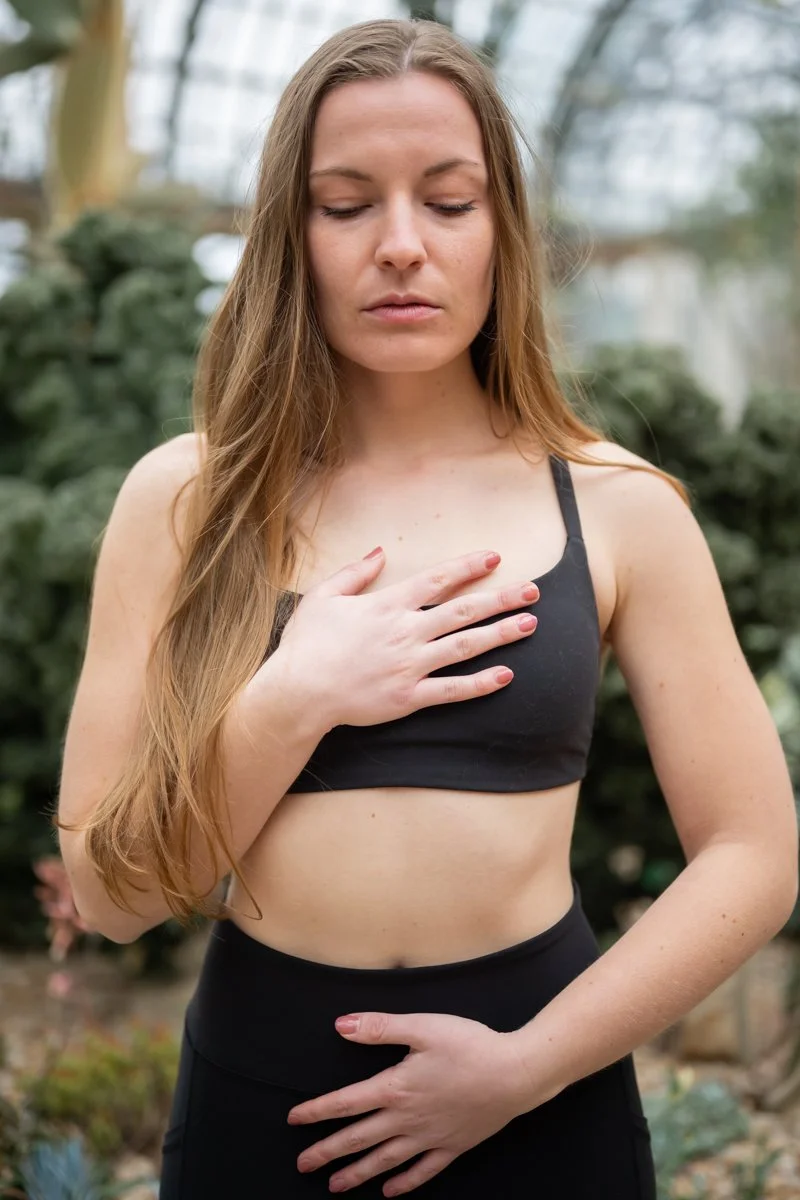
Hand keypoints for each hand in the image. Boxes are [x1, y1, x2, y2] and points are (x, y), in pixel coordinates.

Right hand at [271, 548, 538, 730]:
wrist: (298, 692)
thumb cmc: (307, 644)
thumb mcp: (323, 597)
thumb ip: (355, 572)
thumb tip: (381, 552)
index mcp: (387, 606)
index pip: (437, 581)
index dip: (468, 568)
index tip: (494, 558)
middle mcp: (405, 633)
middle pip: (463, 611)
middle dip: (501, 599)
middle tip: (533, 591)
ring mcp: (410, 666)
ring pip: (465, 647)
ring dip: (500, 635)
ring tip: (530, 624)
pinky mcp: (409, 697)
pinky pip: (452, 690)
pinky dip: (480, 684)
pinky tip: (505, 675)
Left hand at [285, 1010, 556, 1195]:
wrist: (515, 1074)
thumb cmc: (469, 1045)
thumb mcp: (422, 1026)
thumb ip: (380, 1027)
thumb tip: (341, 1025)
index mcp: (396, 1087)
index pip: (347, 1103)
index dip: (318, 1111)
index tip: (294, 1120)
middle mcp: (407, 1118)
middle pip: (359, 1138)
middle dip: (328, 1152)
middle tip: (302, 1165)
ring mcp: (430, 1137)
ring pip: (385, 1160)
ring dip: (357, 1174)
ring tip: (335, 1187)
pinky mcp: (453, 1146)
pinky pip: (423, 1171)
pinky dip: (405, 1183)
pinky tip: (391, 1191)